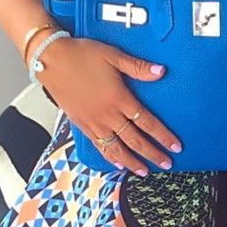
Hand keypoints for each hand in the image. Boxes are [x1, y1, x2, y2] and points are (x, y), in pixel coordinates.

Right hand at [32, 36, 181, 175]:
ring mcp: (93, 122)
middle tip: (167, 164)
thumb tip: (160, 71)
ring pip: (117, 149)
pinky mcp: (81, 124)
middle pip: (135, 141)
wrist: (50, 59)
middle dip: (153, 154)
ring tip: (144, 171)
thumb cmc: (81, 54)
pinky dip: (109, 157)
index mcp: (119, 99)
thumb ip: (138, 67)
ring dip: (133, 162)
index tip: (176, 146)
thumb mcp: (113, 56)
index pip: (147, 123)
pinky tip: (117, 164)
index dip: (163, 136)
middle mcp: (107, 115)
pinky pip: (99, 146)